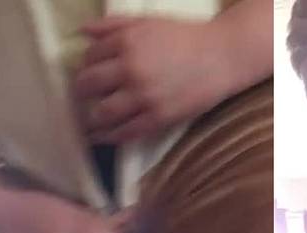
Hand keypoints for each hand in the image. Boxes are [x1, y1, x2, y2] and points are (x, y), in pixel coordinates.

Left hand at [73, 16, 257, 142]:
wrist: (223, 56)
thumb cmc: (184, 36)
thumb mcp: (148, 22)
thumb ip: (113, 25)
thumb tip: (83, 30)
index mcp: (127, 42)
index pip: (89, 57)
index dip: (87, 64)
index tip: (91, 70)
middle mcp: (131, 69)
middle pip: (87, 85)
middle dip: (83, 90)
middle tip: (86, 94)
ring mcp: (144, 95)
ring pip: (101, 112)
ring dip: (92, 116)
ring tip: (92, 117)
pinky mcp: (159, 117)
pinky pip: (125, 132)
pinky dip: (109, 136)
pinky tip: (102, 136)